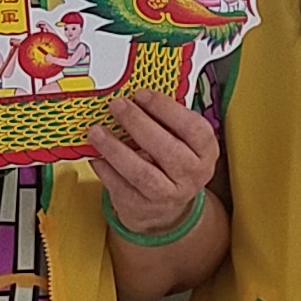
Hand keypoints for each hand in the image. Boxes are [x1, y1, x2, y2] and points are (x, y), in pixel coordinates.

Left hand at [90, 90, 218, 234]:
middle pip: (166, 149)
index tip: (142, 94)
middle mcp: (192, 174)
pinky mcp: (141, 206)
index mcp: (205, 151)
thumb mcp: (179, 140)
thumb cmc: (170, 162)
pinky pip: (119, 185)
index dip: (166, 109)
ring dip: (116, 148)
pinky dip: (105, 168)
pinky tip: (96, 154)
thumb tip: (135, 96)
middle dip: (138, 123)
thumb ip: (165, 119)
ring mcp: (168, 194)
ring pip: (141, 172)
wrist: (163, 206)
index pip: (193, 128)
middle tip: (118, 106)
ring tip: (97, 131)